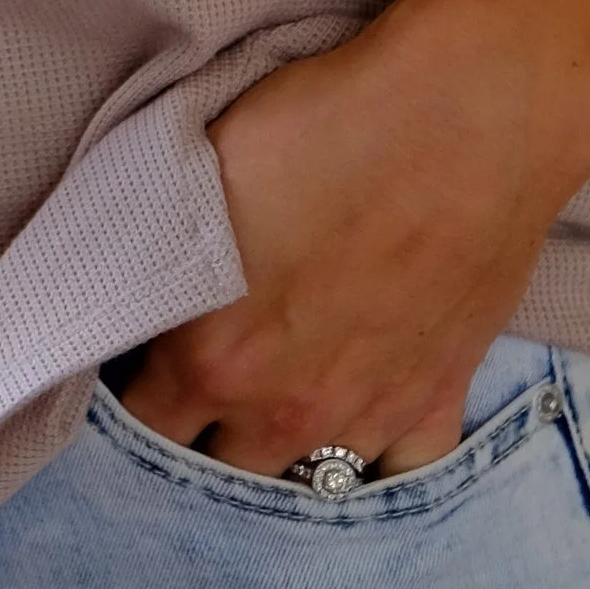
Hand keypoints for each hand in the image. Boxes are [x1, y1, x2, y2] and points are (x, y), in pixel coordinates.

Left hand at [116, 0, 589, 477]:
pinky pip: (400, 469)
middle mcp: (285, 410)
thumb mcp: (198, 177)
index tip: (138, 360)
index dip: (134, 392)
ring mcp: (369, 414)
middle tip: (205, 377)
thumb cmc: (322, 125)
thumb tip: (126, 280)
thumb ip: (159, 256)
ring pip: (306, 474)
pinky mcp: (440, 397)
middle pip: (218, 466)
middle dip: (204, 429)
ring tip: (276, 397)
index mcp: (210, 360)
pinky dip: (376, 456)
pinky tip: (359, 419)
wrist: (463, 114)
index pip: (143, 423)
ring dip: (284, 445)